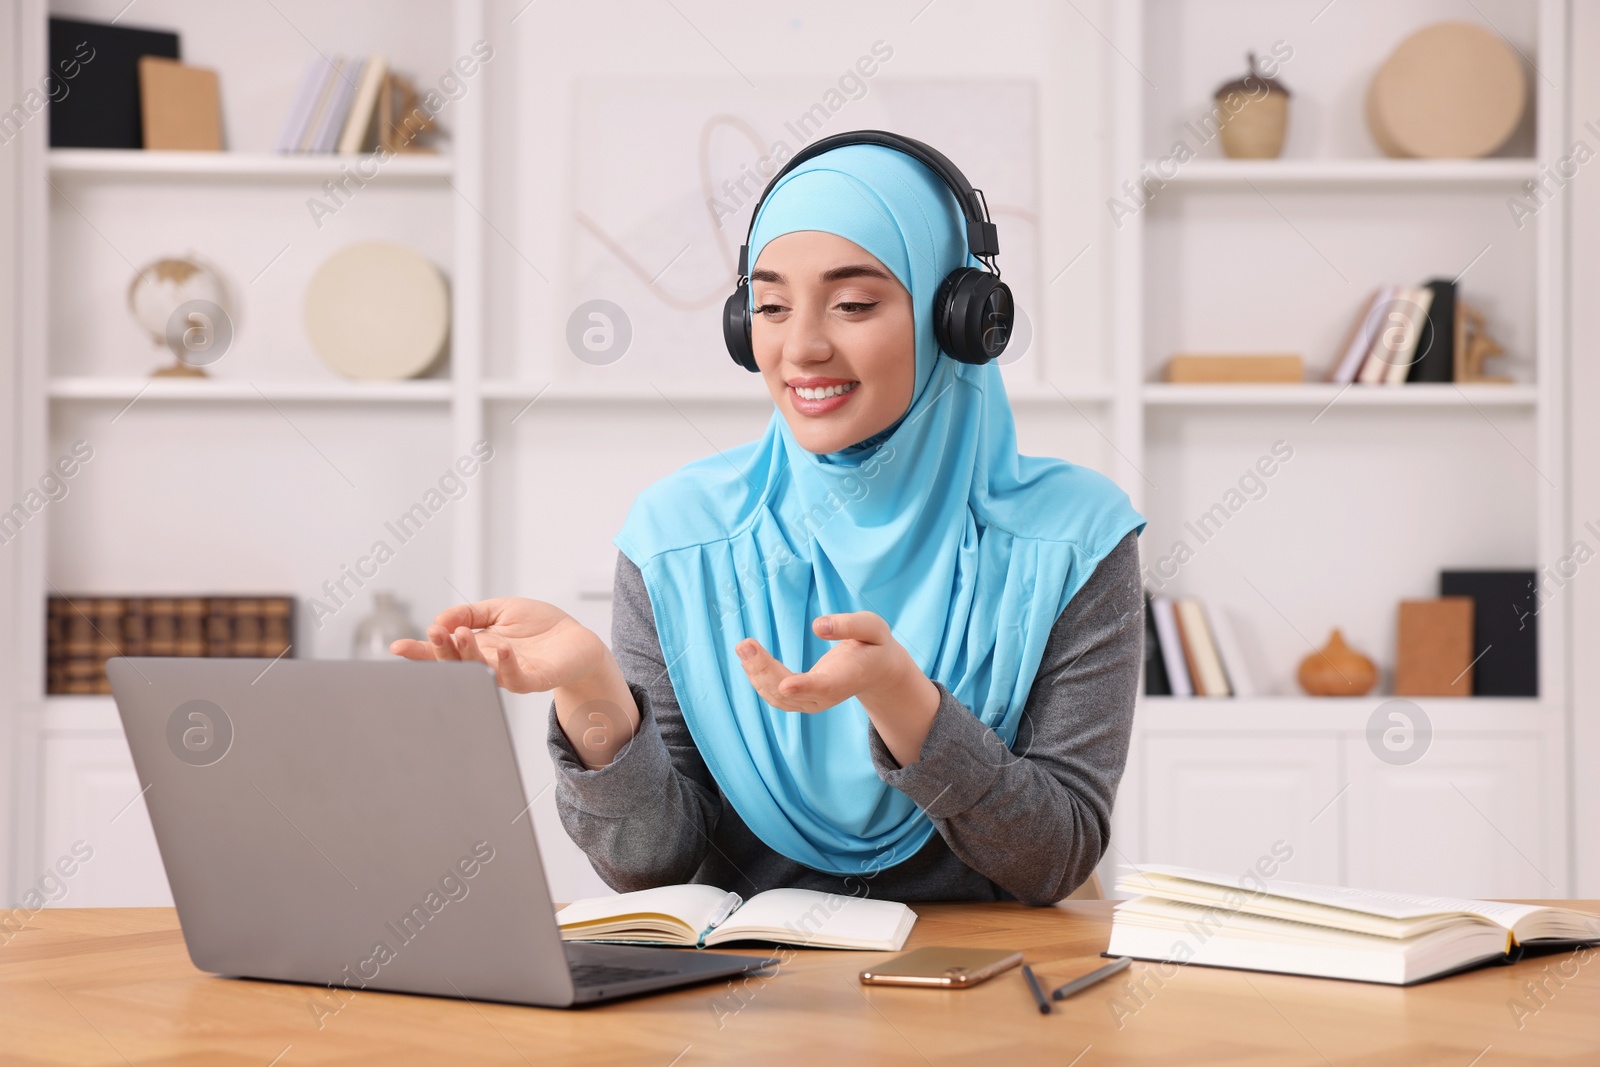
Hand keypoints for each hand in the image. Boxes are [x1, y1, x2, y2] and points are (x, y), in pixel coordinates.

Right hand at [390, 597, 605, 694]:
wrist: (577, 640)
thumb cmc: (538, 626)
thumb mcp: (500, 609)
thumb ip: (469, 613)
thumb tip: (440, 619)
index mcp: (477, 648)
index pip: (444, 651)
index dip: (421, 651)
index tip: (397, 648)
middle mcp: (489, 664)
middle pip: (457, 662)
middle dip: (442, 650)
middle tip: (434, 633)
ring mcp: (510, 673)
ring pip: (482, 670)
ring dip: (468, 654)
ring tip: (460, 634)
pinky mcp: (535, 679)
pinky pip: (517, 678)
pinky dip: (507, 666)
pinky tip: (501, 649)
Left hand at [736, 612, 938, 764]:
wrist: (876, 671)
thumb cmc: (874, 645)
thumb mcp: (873, 628)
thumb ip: (850, 626)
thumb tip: (818, 626)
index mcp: (847, 678)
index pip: (824, 686)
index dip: (804, 687)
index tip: (785, 685)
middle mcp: (826, 697)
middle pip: (790, 692)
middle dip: (764, 670)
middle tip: (745, 644)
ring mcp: (812, 702)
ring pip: (777, 696)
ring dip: (756, 673)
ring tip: (743, 646)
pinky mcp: (801, 700)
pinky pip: (774, 694)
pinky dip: (758, 677)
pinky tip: (748, 657)